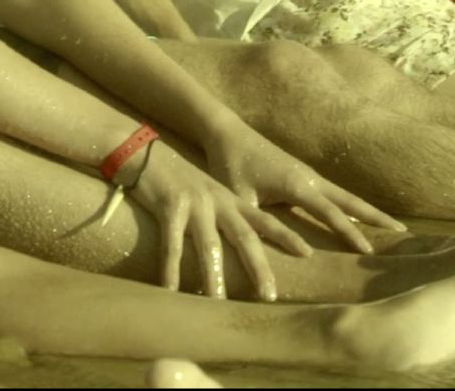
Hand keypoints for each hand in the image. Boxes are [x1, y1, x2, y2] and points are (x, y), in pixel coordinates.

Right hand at [125, 142, 295, 301]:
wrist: (146, 153)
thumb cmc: (179, 181)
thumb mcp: (208, 196)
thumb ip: (223, 219)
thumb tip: (237, 250)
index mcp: (231, 201)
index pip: (265, 220)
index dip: (287, 236)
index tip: (308, 253)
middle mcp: (218, 202)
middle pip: (245, 237)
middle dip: (259, 267)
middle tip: (270, 295)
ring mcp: (195, 204)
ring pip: (209, 245)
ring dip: (213, 275)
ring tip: (218, 303)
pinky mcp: (169, 206)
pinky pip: (171, 244)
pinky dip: (170, 269)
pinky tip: (169, 290)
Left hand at [198, 122, 402, 262]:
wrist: (228, 134)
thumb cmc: (230, 166)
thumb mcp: (240, 198)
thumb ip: (257, 223)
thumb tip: (270, 249)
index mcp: (298, 185)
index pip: (331, 213)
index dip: (350, 233)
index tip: (371, 251)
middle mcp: (310, 178)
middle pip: (350, 201)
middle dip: (376, 216)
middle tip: (403, 232)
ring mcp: (309, 175)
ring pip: (346, 196)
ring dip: (368, 211)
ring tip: (392, 226)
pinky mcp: (304, 175)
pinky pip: (335, 194)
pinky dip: (352, 206)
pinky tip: (359, 217)